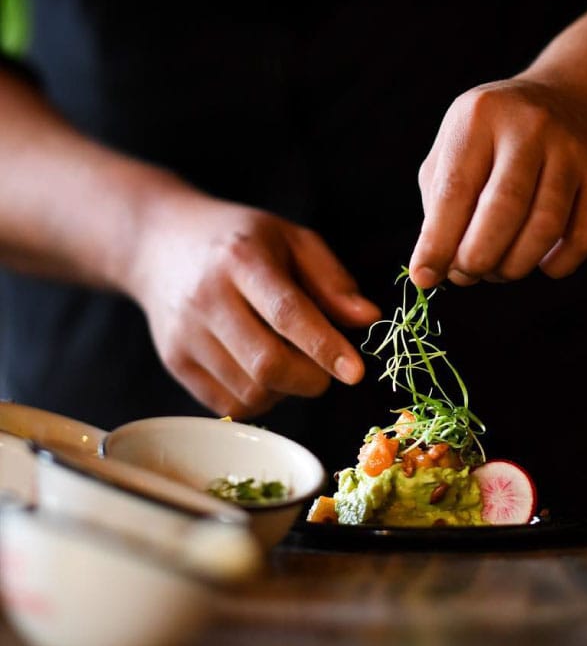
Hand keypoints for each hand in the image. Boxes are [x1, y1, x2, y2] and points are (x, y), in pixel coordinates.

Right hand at [126, 191, 379, 417]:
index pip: (286, 313)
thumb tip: (368, 318)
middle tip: (325, 369)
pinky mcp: (175, 362)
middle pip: (267, 363)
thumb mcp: (292, 240)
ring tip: (289, 360)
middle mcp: (207, 298)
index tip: (355, 372)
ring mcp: (185, 334)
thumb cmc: (240, 242)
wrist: (160, 243)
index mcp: (242, 259)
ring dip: (286, 390)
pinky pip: (228, 405)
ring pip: (250, 391)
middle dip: (311, 379)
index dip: (324, 347)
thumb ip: (332, 280)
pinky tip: (262, 372)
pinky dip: (259, 399)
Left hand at [409, 78, 586, 287]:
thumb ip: (438, 206)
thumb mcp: (457, 150)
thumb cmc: (496, 141)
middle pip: (504, 209)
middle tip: (466, 274)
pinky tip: (539, 263)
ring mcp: (572, 150)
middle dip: (478, 257)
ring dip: (514, 266)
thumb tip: (430, 270)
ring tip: (497, 270)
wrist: (574, 101)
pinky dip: (556, 265)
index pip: (455, 190)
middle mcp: (531, 127)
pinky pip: (581, 239)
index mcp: (481, 116)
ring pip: (544, 228)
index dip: (438, 242)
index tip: (425, 277)